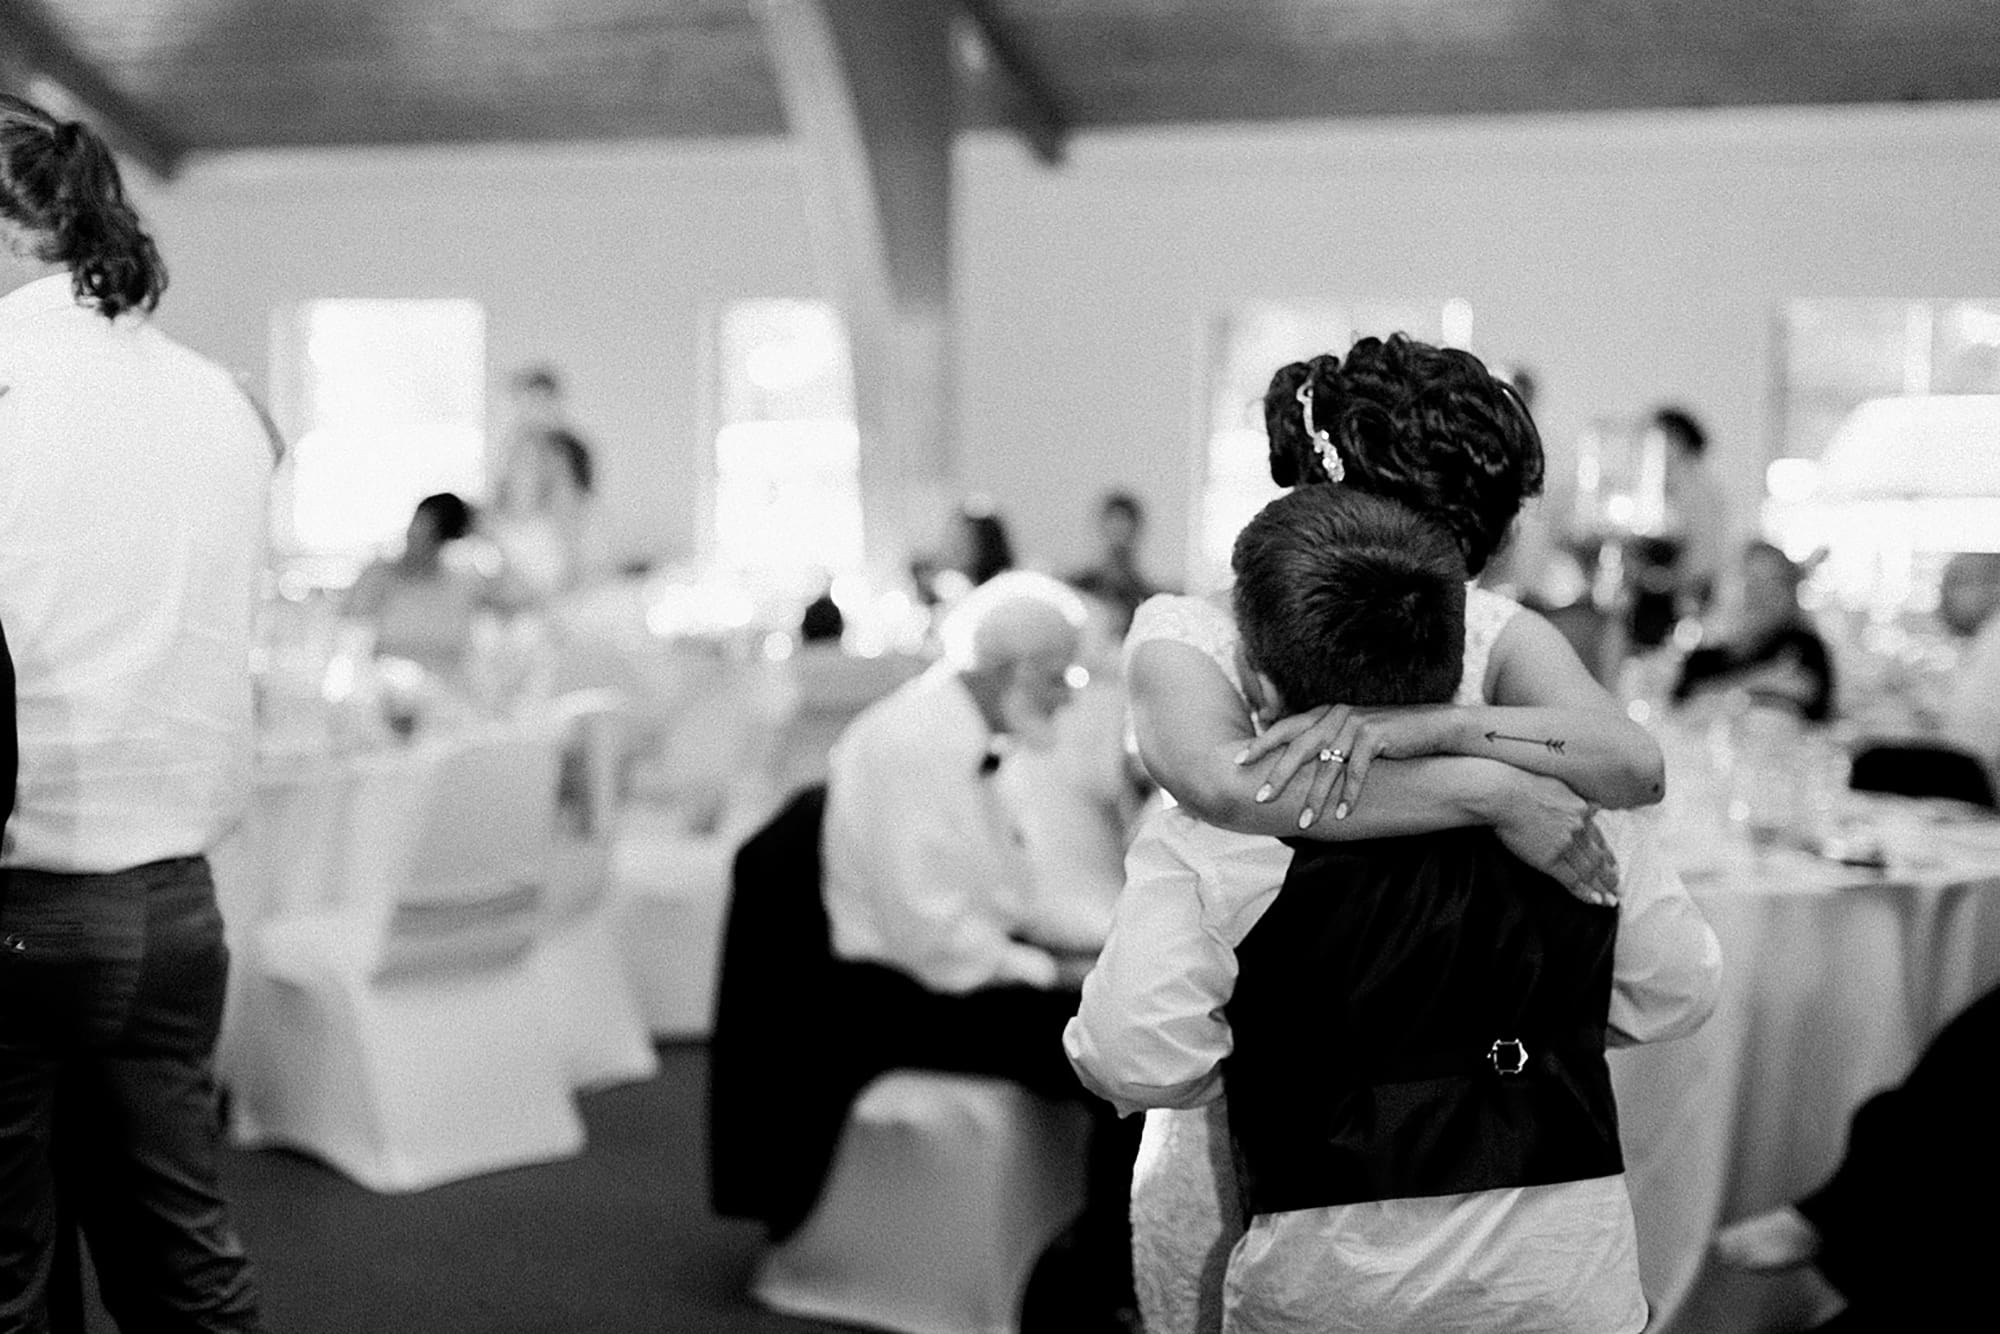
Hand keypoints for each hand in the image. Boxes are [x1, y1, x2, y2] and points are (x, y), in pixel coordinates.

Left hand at [1236, 704, 1463, 827]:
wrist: (1433, 728)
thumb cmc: (1388, 738)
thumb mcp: (1351, 737)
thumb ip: (1325, 743)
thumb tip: (1294, 766)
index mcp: (1326, 713)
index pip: (1286, 728)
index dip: (1261, 744)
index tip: (1238, 761)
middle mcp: (1336, 714)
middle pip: (1299, 747)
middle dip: (1278, 775)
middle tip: (1260, 798)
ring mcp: (1355, 723)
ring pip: (1327, 765)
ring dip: (1316, 797)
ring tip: (1305, 823)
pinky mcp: (1376, 734)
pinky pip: (1357, 770)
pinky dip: (1350, 795)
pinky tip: (1343, 816)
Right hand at [1489, 772, 1619, 906]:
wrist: (1504, 795)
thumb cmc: (1522, 786)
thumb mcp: (1559, 786)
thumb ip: (1578, 800)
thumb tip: (1595, 805)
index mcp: (1581, 811)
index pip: (1600, 840)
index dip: (1609, 857)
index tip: (1614, 868)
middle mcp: (1578, 829)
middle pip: (1598, 858)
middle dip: (1609, 876)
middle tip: (1618, 890)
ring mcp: (1565, 845)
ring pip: (1589, 871)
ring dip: (1601, 888)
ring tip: (1610, 900)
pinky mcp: (1549, 859)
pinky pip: (1572, 879)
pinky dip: (1585, 892)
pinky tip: (1594, 900)